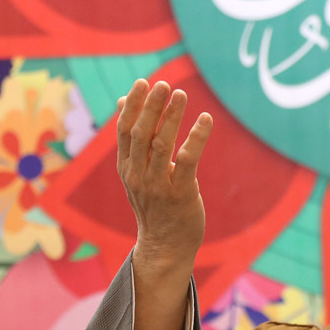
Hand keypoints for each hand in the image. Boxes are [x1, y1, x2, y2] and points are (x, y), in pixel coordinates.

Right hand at [115, 79, 213, 274]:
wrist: (165, 247)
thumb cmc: (155, 205)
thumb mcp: (137, 172)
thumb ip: (133, 139)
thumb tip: (124, 101)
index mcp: (127, 168)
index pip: (124, 131)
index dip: (133, 106)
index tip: (142, 82)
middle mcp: (138, 175)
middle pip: (141, 134)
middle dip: (151, 106)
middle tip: (162, 83)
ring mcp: (158, 186)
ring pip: (161, 145)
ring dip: (171, 117)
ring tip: (180, 94)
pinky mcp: (180, 194)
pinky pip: (187, 161)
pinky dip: (196, 137)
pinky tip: (205, 119)